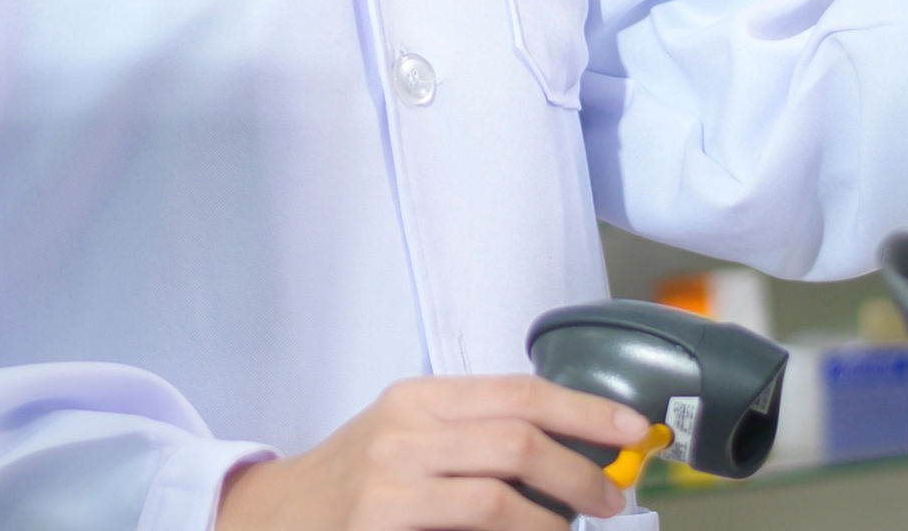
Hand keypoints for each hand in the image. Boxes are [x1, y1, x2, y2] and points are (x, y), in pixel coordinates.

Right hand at [216, 376, 647, 530]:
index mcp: (418, 399)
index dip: (584, 411)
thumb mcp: (406, 436)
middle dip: (580, 473)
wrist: (276, 520)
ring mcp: (390, 484)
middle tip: (609, 498)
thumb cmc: (354, 483)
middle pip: (518, 442)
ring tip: (572, 529)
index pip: (518, 391)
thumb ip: (472, 434)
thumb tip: (567, 448)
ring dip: (552, 520)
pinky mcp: (382, 526)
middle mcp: (403, 432)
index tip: (632, 430)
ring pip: (499, 498)